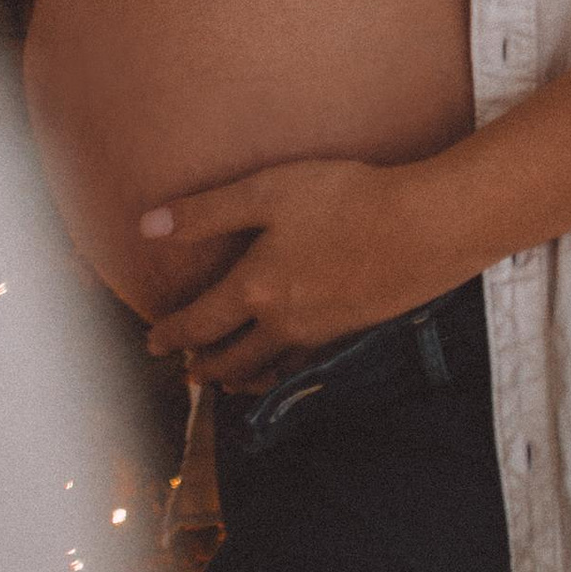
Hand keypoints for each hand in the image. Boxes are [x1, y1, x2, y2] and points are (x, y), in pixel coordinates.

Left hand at [139, 157, 457, 389]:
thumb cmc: (343, 200)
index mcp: (255, 289)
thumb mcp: (267, 192)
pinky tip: (287, 363)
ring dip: (240, 377)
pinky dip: (282, 373)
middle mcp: (283, 323)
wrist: (424, 227)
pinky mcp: (353, 332)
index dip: (170, 334)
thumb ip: (206, 212)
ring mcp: (321, 334)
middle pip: (231, 359)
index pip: (198, 323)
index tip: (151, 343)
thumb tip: (146, 227)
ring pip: (269, 369)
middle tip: (185, 371)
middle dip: (203, 367)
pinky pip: (304, 367)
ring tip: (228, 379)